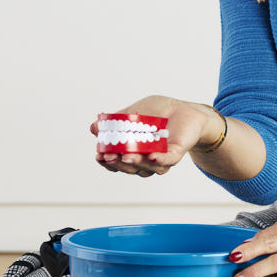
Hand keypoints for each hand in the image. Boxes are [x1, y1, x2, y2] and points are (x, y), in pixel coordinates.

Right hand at [92, 95, 217, 177]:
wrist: (182, 108)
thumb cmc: (157, 112)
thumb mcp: (132, 114)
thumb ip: (114, 122)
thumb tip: (93, 128)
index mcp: (133, 152)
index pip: (117, 162)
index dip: (107, 161)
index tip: (99, 155)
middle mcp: (146, 160)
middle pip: (130, 168)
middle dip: (118, 164)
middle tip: (109, 156)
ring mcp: (161, 158)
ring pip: (147, 167)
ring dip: (137, 163)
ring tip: (126, 156)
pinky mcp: (175, 153)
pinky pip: (167, 160)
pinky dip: (159, 160)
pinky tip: (151, 156)